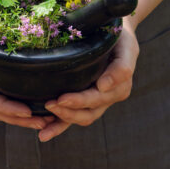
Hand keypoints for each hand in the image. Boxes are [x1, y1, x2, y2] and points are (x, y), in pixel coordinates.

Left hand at [38, 20, 138, 141]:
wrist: (115, 34)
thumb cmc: (120, 38)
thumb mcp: (126, 47)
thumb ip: (121, 67)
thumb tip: (103, 87)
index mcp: (119, 87)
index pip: (98, 98)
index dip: (79, 101)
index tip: (61, 98)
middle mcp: (109, 97)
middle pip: (88, 112)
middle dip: (67, 112)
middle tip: (49, 104)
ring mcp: (97, 102)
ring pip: (81, 118)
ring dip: (62, 121)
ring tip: (43, 123)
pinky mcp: (85, 101)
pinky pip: (73, 117)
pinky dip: (58, 127)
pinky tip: (43, 134)